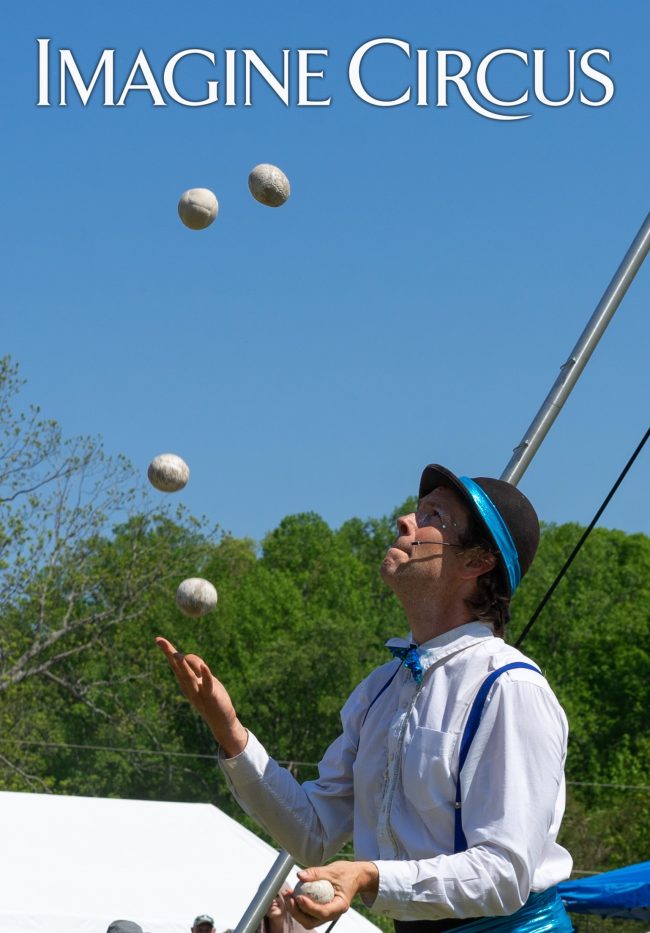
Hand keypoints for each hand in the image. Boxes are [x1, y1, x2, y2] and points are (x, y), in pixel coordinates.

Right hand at [155, 637, 247, 757]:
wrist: (221, 720)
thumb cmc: (211, 697)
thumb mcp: (203, 678)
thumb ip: (196, 666)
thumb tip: (186, 656)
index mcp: (185, 682)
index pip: (175, 664)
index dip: (167, 651)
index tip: (158, 639)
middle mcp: (189, 687)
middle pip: (178, 668)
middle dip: (170, 654)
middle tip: (161, 642)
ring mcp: (199, 692)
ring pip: (189, 677)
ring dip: (183, 666)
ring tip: (177, 655)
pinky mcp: (211, 696)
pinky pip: (207, 684)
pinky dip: (205, 675)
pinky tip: (203, 667)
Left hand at [285, 861, 378, 929]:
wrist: (356, 876)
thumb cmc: (347, 873)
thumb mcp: (333, 870)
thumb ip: (316, 873)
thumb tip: (299, 875)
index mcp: (340, 906)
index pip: (323, 912)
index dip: (309, 907)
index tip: (298, 897)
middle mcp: (333, 914)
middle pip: (312, 921)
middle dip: (297, 912)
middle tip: (289, 898)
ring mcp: (327, 914)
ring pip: (308, 920)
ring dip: (296, 911)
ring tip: (288, 895)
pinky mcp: (321, 910)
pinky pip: (308, 913)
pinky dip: (299, 906)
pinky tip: (292, 895)